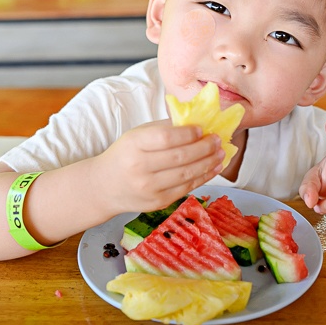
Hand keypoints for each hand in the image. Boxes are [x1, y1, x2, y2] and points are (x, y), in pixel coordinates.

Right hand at [95, 120, 223, 215]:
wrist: (104, 186)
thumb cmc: (125, 155)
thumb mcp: (137, 135)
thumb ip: (164, 128)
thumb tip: (196, 121)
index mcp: (134, 145)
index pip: (166, 138)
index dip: (188, 134)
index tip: (202, 129)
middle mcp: (140, 168)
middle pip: (180, 157)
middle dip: (204, 148)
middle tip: (217, 140)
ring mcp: (149, 188)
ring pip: (187, 175)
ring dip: (208, 163)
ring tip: (220, 153)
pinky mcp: (158, 203)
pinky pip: (186, 188)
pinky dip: (203, 177)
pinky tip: (213, 168)